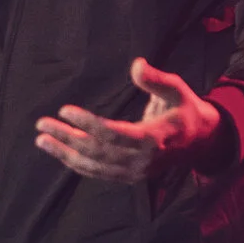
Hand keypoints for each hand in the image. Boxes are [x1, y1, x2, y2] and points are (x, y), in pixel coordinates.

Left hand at [34, 58, 228, 183]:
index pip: (113, 134)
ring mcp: (135, 172)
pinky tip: (59, 152)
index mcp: (153, 139)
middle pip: (97, 151)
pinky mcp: (129, 177)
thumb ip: (157, 80)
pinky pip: (98, 173)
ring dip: (65, 153)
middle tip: (42, 124)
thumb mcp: (178, 89)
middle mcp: (142, 161)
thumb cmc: (185, 109)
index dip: (87, 123)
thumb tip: (136, 65)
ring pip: (94, 166)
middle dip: (67, 138)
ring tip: (42, 139)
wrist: (201, 142)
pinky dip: (77, 164)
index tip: (64, 109)